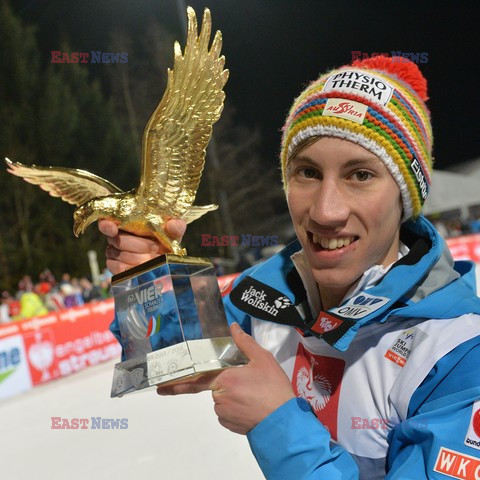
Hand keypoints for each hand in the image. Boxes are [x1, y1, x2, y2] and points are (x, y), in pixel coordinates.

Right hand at [98, 218, 186, 274]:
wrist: (168, 259)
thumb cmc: (167, 240)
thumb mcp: (174, 231)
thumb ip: (176, 226)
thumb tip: (171, 225)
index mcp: (127, 223)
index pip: (108, 221)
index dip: (107, 225)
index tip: (113, 228)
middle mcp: (118, 236)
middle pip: (117, 240)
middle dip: (137, 245)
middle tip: (155, 248)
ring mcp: (115, 252)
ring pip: (117, 255)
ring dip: (136, 258)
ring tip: (154, 258)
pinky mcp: (116, 267)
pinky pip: (117, 269)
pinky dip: (130, 269)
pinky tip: (142, 269)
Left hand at [156, 322, 295, 434]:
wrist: (284, 422)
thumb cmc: (273, 388)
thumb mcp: (263, 360)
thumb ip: (244, 343)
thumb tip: (233, 327)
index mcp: (224, 379)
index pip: (194, 380)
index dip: (176, 383)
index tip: (159, 386)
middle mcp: (219, 398)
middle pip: (215, 386)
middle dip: (228, 383)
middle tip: (250, 385)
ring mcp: (223, 414)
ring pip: (222, 399)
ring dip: (233, 395)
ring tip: (256, 394)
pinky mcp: (230, 425)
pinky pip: (227, 412)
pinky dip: (236, 407)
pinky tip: (252, 405)